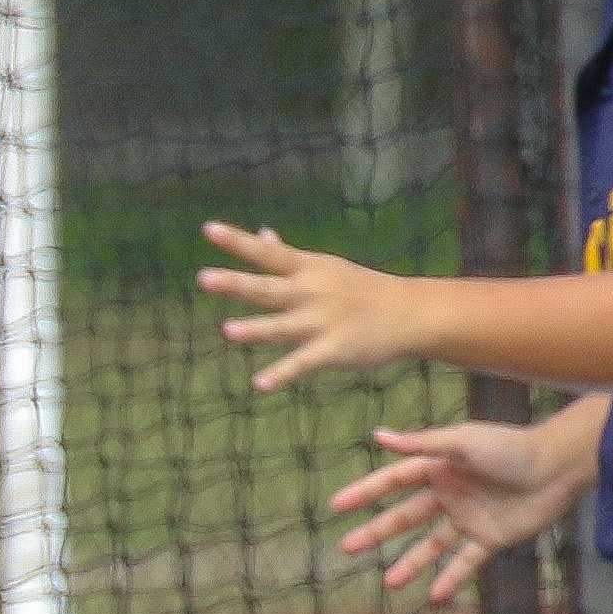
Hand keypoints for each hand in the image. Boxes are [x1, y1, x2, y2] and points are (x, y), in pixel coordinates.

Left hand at [202, 224, 433, 391]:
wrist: (409, 313)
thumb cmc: (359, 289)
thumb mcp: (323, 266)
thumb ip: (287, 256)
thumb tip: (261, 233)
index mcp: (307, 269)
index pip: (267, 253)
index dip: (236, 242)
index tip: (208, 229)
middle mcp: (310, 293)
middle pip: (267, 288)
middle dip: (236, 283)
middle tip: (203, 277)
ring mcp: (321, 322)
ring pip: (282, 326)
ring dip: (256, 329)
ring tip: (228, 331)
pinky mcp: (333, 350)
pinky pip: (303, 364)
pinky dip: (282, 374)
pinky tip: (259, 384)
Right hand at [328, 415, 585, 603]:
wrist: (557, 467)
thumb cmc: (511, 448)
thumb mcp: (463, 442)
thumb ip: (422, 444)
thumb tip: (378, 435)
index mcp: (439, 468)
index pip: (393, 482)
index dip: (365, 493)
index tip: (337, 506)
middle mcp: (450, 494)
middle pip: (405, 517)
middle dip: (376, 533)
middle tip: (347, 548)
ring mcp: (470, 518)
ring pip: (432, 545)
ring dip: (411, 563)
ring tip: (390, 583)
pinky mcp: (492, 538)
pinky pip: (466, 562)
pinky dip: (451, 578)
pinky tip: (434, 595)